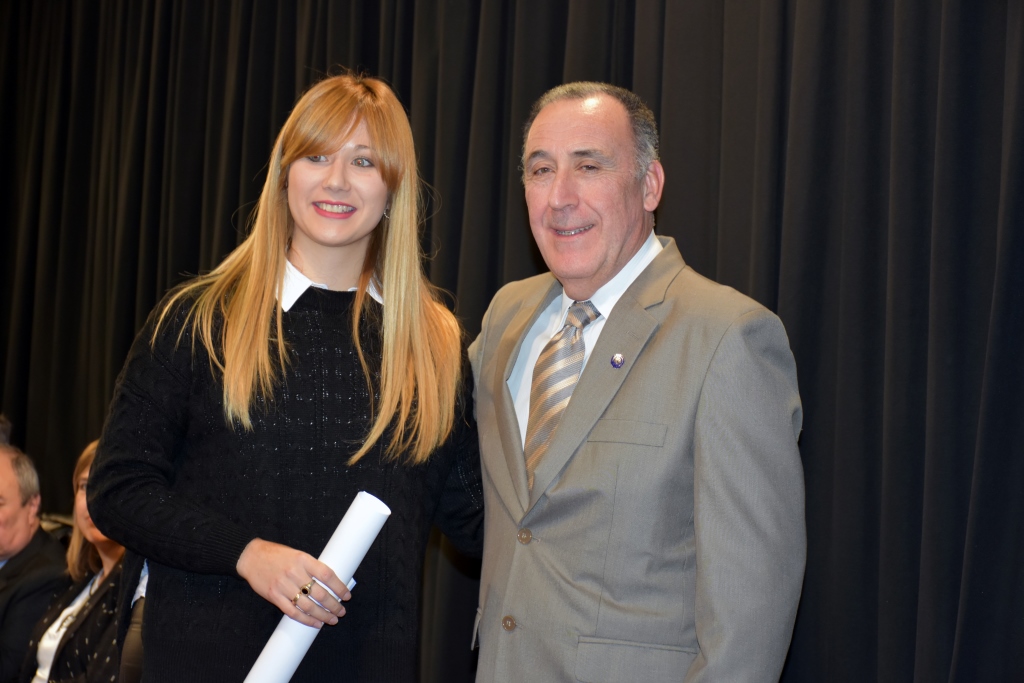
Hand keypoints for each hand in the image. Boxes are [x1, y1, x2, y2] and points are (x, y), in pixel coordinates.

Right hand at [236, 538, 351, 627]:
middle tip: (341, 611)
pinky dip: (306, 619)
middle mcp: (294, 573)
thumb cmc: (277, 555)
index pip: (326, 575)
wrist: (251, 557)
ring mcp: (283, 586)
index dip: (338, 587)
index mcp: (303, 560)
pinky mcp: (273, 596)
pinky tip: (315, 623)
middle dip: (333, 605)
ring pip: (307, 605)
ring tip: (332, 619)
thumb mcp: (297, 554)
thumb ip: (311, 567)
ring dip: (322, 615)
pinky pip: (292, 611)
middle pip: (319, 593)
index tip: (347, 595)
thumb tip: (330, 583)